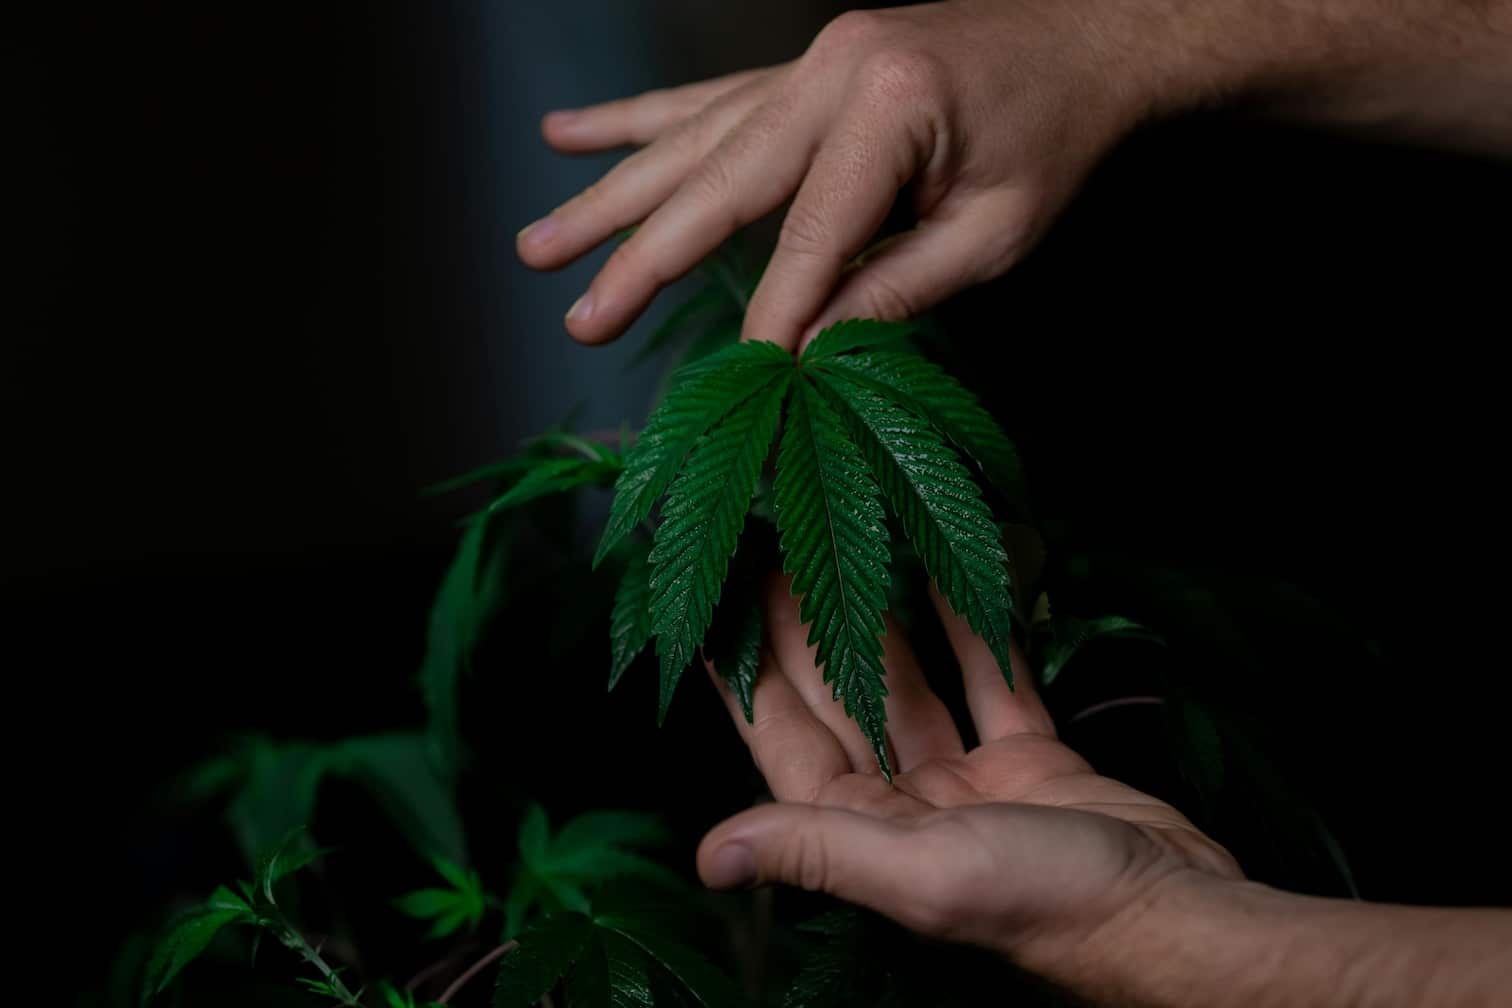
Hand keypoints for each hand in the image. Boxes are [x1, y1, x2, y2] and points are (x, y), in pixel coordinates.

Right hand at [516, 1, 1175, 350]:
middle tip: (580, 318)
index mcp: (889, 107)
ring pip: (687, 138)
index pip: (811, 235)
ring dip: (608, 195)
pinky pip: (702, 100)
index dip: (775, 313)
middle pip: (715, 181)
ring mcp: (807, 62)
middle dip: (641, 258)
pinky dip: (634, 121)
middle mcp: (830, 72)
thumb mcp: (997, 231)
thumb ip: (899, 285)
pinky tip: (568, 133)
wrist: (1085, 36)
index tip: (740, 378)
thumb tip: (812, 347)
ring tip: (536, 245)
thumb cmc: (1053, 137)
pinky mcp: (800, 67)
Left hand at [696, 576, 1240, 983]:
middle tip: (781, 556)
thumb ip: (819, 849)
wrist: (1178, 918)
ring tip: (851, 552)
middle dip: (810, 634)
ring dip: (883, 625)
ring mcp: (970, 786)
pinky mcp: (1033, 764)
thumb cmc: (1051, 908)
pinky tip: (950, 579)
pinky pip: (990, 684)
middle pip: (842, 705)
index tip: (715, 621)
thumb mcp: (923, 874)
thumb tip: (707, 859)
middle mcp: (907, 812)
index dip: (749, 683)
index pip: (786, 746)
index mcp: (866, 839)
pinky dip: (972, 633)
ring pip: (912, 688)